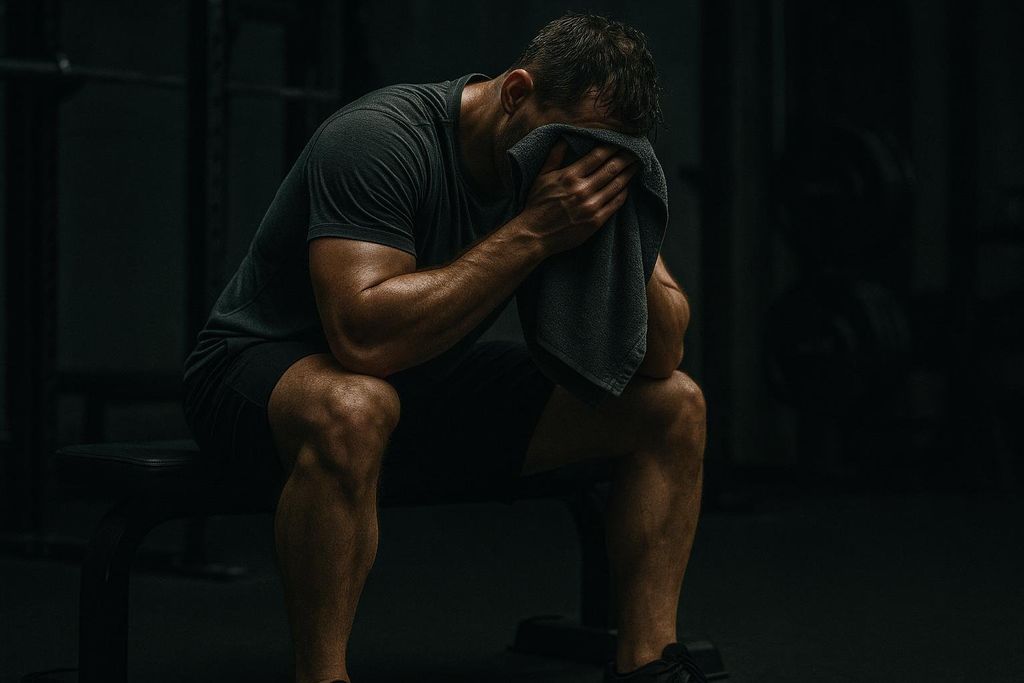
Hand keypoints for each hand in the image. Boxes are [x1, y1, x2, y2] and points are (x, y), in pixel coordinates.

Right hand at [520, 139, 637, 255]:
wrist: (535, 234)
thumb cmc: (536, 205)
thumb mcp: (541, 176)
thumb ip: (554, 156)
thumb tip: (564, 137)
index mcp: (570, 176)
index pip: (598, 156)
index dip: (613, 147)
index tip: (622, 142)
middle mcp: (582, 189)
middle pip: (612, 168)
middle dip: (626, 157)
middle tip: (636, 151)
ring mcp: (590, 206)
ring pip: (617, 185)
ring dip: (629, 173)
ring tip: (636, 165)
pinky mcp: (595, 221)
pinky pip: (615, 204)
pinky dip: (623, 193)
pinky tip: (627, 187)